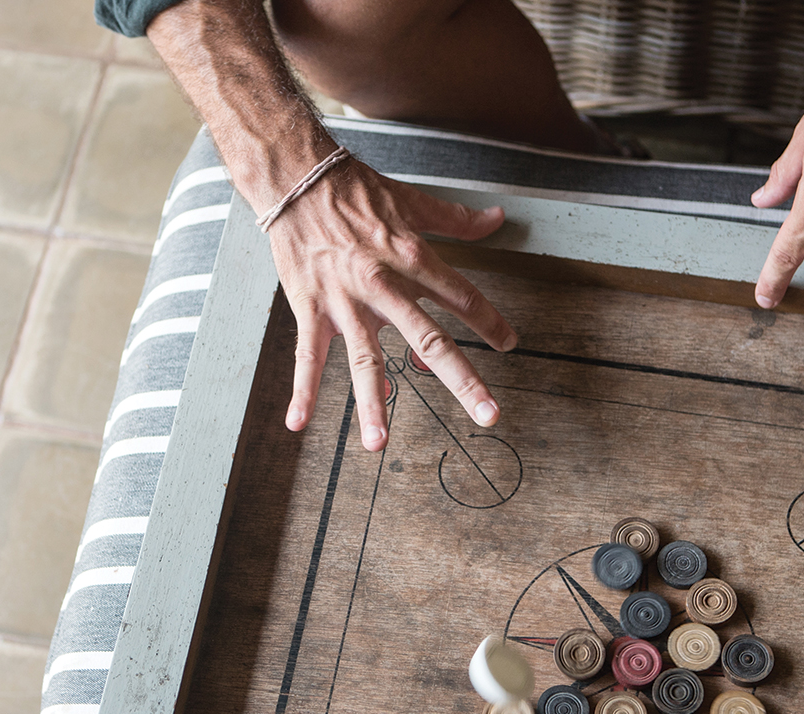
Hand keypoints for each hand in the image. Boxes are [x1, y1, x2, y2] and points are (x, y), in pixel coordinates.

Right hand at [268, 157, 515, 450]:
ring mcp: (346, 303)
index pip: (462, 298)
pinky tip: (300, 423)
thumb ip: (457, 219)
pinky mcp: (310, 309)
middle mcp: (384, 286)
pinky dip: (302, 390)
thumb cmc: (353, 189)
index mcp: (413, 258)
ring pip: (364, 361)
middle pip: (430, 340)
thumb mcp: (412, 200)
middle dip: (462, 381)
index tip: (509, 345)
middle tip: (488, 415)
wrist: (294, 178)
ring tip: (379, 444)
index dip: (489, 322)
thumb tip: (497, 217)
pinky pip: (307, 356)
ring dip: (371, 405)